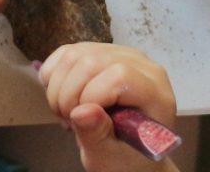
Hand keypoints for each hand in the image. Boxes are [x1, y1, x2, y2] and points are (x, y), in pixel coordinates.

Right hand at [40, 42, 178, 171]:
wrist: (127, 152)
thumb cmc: (126, 159)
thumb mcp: (111, 159)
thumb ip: (98, 136)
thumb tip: (82, 111)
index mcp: (155, 92)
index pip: (119, 76)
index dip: (91, 96)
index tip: (80, 122)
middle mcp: (141, 63)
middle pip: (91, 61)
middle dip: (68, 94)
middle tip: (68, 121)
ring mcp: (119, 52)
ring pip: (75, 54)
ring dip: (58, 86)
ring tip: (66, 112)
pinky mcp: (100, 50)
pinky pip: (67, 51)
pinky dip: (54, 74)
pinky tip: (61, 97)